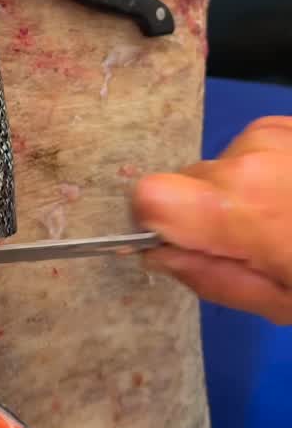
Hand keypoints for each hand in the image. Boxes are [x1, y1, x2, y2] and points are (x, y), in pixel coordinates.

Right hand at [134, 116, 291, 322]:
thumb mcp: (282, 304)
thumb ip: (214, 279)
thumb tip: (162, 256)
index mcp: (238, 206)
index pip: (149, 196)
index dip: (159, 227)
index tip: (189, 249)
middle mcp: (248, 156)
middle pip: (187, 183)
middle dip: (209, 215)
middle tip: (260, 248)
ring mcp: (274, 133)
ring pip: (223, 167)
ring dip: (243, 196)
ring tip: (290, 224)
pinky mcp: (290, 123)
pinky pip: (253, 150)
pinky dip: (268, 174)